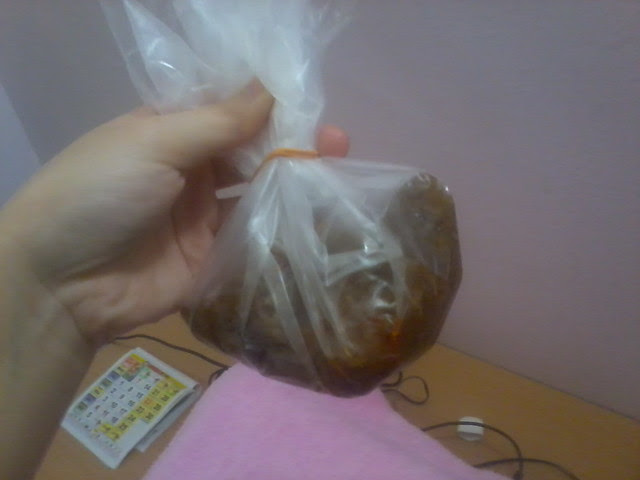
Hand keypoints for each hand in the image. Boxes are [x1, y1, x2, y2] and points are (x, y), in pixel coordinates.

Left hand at [0, 81, 348, 345]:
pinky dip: (282, 228)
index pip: (229, 112)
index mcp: (171, 133)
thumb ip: (218, 121)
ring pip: (256, 194)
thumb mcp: (154, 143)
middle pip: (249, 152)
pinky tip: (318, 218)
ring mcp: (202, 216)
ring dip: (293, 184)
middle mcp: (190, 171)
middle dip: (291, 145)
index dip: (270, 108)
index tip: (311, 105)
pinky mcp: (213, 257)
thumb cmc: (100, 193)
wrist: (62, 284)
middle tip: (337, 141)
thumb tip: (271, 89)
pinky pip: (252, 238)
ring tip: (337, 172)